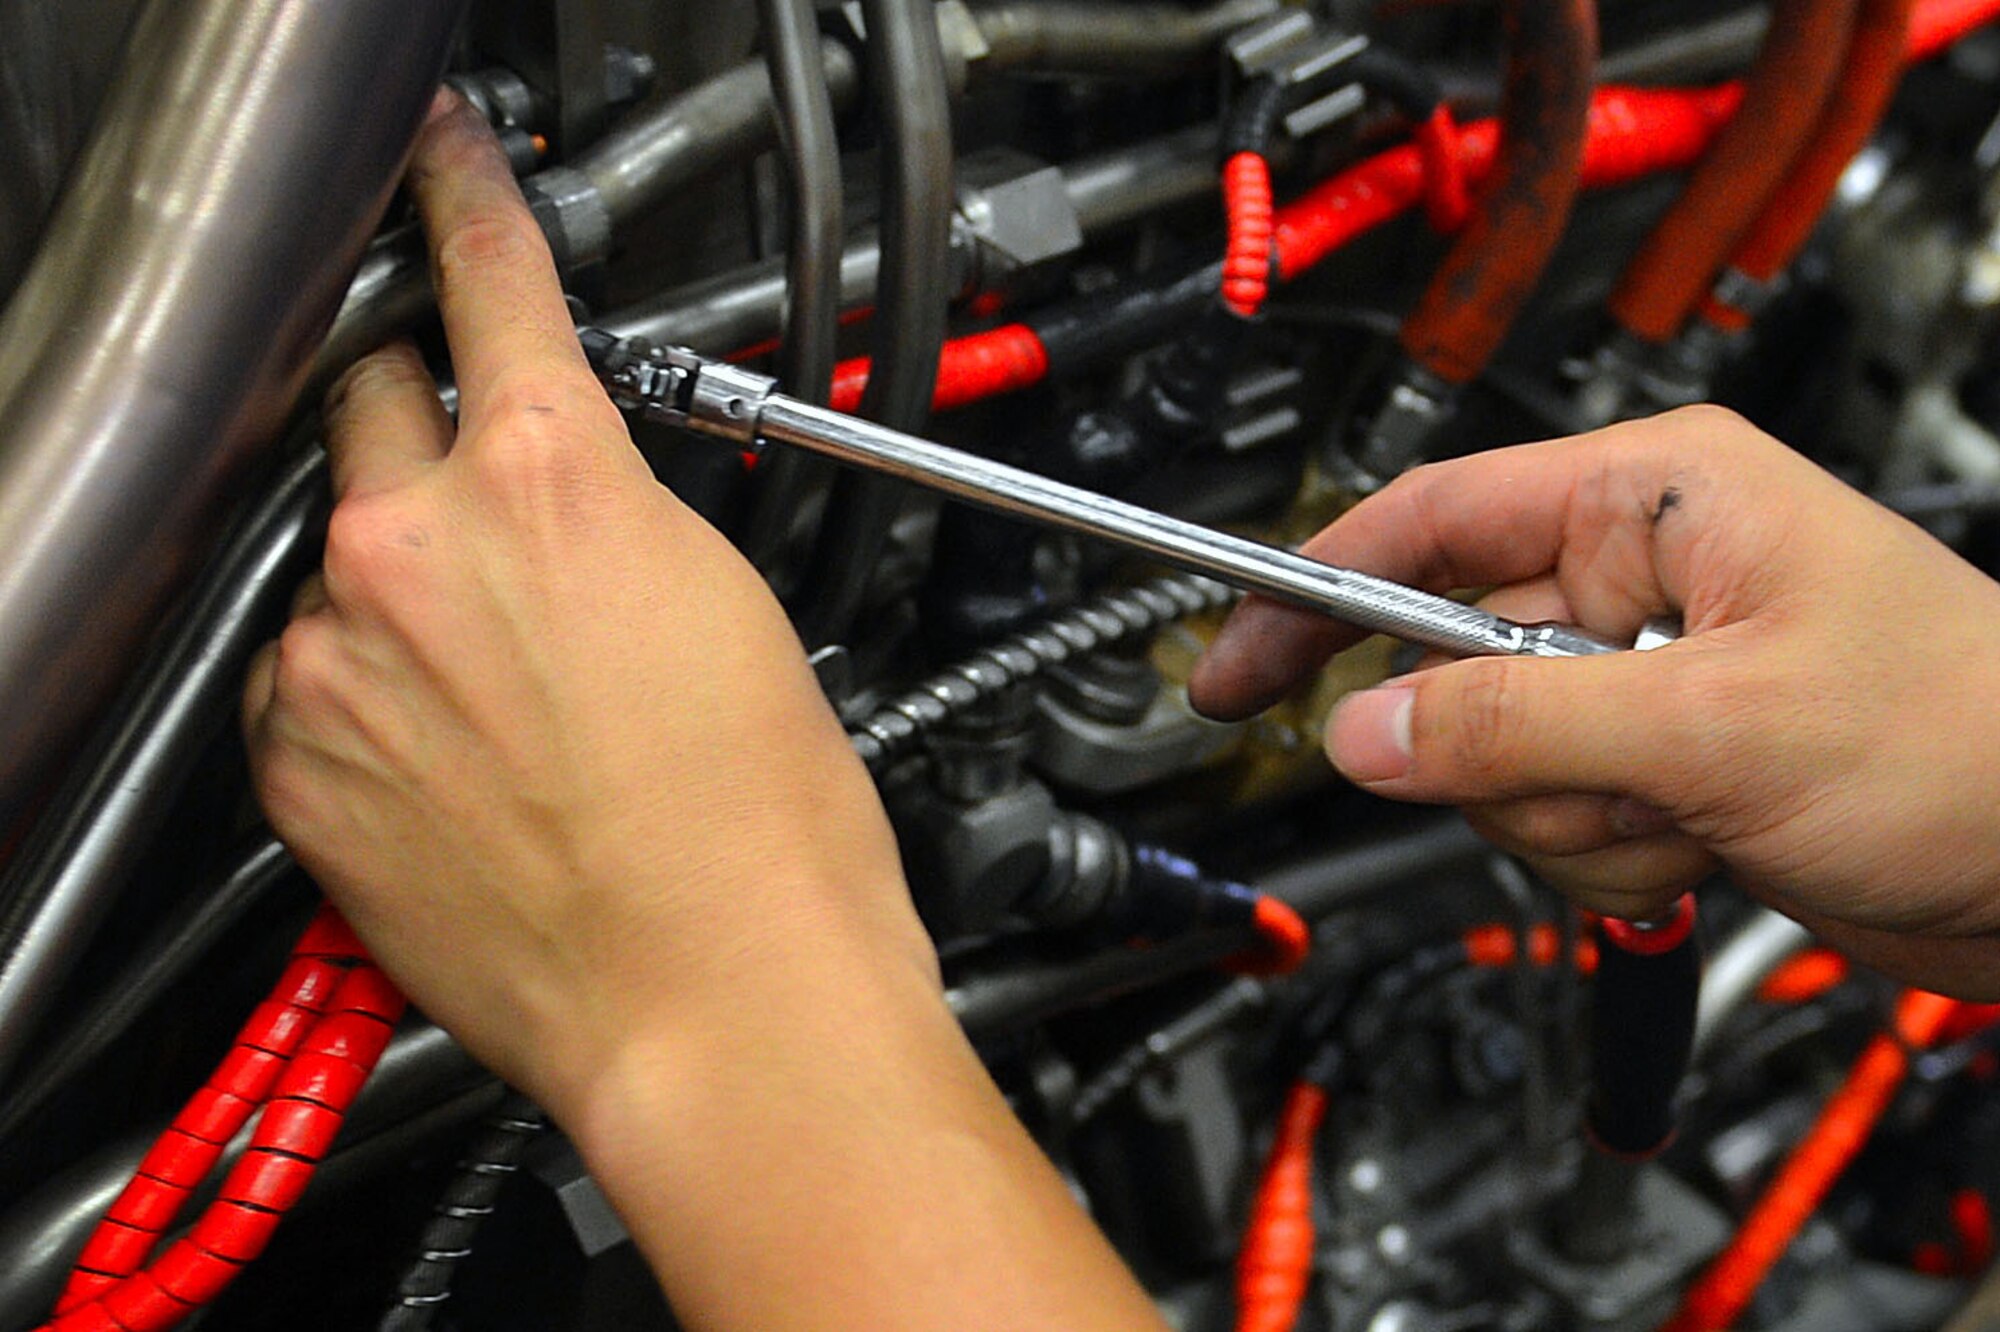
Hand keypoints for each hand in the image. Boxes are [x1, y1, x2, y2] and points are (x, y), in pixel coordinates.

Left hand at [244, 98, 1165, 1331]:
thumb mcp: (729, 603)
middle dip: (426, 423)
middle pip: (372, 400)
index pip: (485, 278)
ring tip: (507, 684)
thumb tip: (573, 487)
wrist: (720, 1004)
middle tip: (500, 504)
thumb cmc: (762, 831)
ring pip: (337, 550)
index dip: (464, 205)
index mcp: (550, 480)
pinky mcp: (298, 761)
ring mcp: (341, 658)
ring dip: (401, 579)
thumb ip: (616, 509)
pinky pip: (303, 668)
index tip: (444, 172)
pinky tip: (458, 747)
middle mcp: (418, 549)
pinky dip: (361, 682)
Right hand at [1190, 406, 1999, 997]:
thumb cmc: (1971, 740)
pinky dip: (1609, 858)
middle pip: (1448, 665)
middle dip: (1503, 755)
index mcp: (1652, 497)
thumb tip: (1362, 729)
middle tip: (1594, 779)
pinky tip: (1700, 847)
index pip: (1425, 521)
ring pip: (1493, 762)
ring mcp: (1642, 676)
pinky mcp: (1658, 762)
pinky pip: (1554, 818)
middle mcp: (1636, 575)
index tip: (1232, 661)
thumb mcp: (1713, 722)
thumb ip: (1509, 723)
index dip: (1313, 590)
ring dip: (1571, 822)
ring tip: (1685, 817)